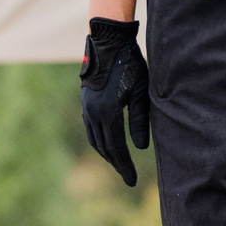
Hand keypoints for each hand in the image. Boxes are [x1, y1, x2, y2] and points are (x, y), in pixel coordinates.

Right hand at [79, 18, 150, 187]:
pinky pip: (91, 129)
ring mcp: (86, 108)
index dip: (125, 166)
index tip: (132, 181)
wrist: (107, 44)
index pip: (117, 148)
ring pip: (95, 139)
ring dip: (107, 154)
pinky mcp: (85, 102)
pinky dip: (100, 141)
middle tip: (128, 177)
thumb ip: (140, 120)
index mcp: (107, 113)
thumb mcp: (140, 92)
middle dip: (117, 164)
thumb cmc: (130, 65)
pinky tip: (108, 144)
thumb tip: (140, 148)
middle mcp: (93, 113)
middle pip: (104, 147)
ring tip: (119, 164)